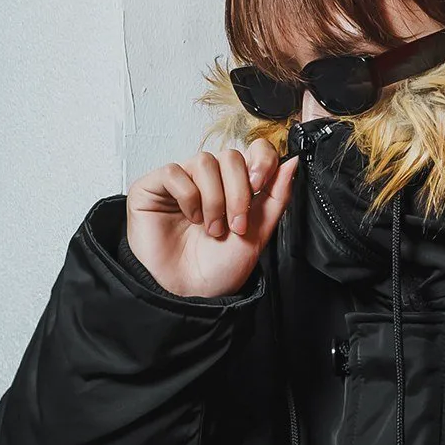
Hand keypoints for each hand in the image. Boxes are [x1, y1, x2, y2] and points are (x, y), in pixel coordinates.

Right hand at [126, 141, 298, 300]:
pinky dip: (187, 196)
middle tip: (235, 225)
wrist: (190, 294)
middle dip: (238, 192)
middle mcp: (209, 181)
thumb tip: (291, 162)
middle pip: (230, 156)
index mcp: (235, 188)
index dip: (260, 159)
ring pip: (204, 161)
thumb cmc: (219, 270)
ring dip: (214, 199)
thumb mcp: (258, 233)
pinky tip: (189, 218)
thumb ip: (276, 197)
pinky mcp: (153, 186)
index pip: (252, 150)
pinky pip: (175, 172)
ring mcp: (181, 182)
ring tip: (211, 229)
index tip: (260, 183)